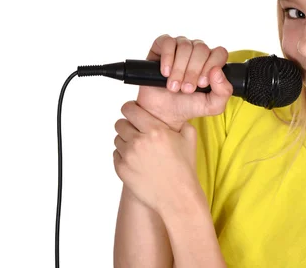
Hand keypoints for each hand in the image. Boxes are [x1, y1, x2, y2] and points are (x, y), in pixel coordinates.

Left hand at [113, 100, 205, 218]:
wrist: (178, 197)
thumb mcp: (189, 139)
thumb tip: (173, 115)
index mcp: (155, 130)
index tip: (132, 110)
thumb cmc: (184, 169)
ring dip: (126, 141)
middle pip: (120, 124)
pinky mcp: (121, 170)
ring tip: (139, 149)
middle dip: (128, 125)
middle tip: (136, 131)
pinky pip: (116, 155)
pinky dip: (124, 156)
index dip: (130, 108)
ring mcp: (128, 156)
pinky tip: (137, 161)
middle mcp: (139, 141)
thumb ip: (181, 122)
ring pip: (117, 139)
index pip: (130, 109)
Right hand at [136, 35, 232, 130]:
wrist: (162, 111)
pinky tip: (165, 73)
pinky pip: (168, 42)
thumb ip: (223, 91)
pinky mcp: (162, 45)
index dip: (211, 66)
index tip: (202, 84)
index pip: (220, 53)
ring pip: (185, 46)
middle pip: (202, 49)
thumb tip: (217, 71)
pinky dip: (167, 58)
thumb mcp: (212, 105)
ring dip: (179, 69)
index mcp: (212, 61)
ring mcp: (180, 46)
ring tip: (174, 86)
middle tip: (186, 89)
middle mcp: (198, 51)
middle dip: (193, 71)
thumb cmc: (188, 105)